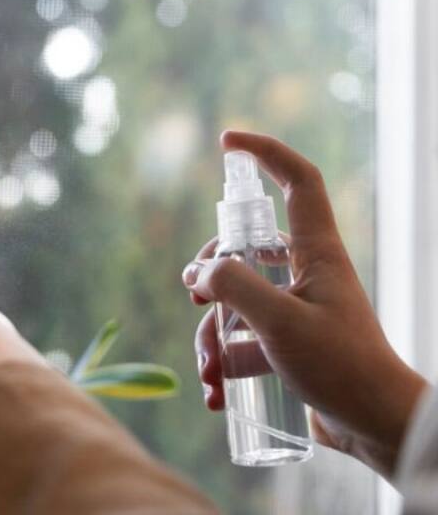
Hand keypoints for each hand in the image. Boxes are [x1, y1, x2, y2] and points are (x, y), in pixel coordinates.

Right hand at [182, 131, 426, 478]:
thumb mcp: (280, 322)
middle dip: (212, 268)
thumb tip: (198, 272)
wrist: (375, 425)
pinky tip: (215, 392)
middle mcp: (306, 274)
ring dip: (212, 334)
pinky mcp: (285, 343)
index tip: (228, 143)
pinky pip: (242, 339)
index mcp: (317, 253)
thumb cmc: (340, 366)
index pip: (298, 183)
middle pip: (247, 246)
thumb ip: (234, 286)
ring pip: (236, 300)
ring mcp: (294, 309)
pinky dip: (223, 360)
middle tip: (194, 294)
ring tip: (208, 369)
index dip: (267, 153)